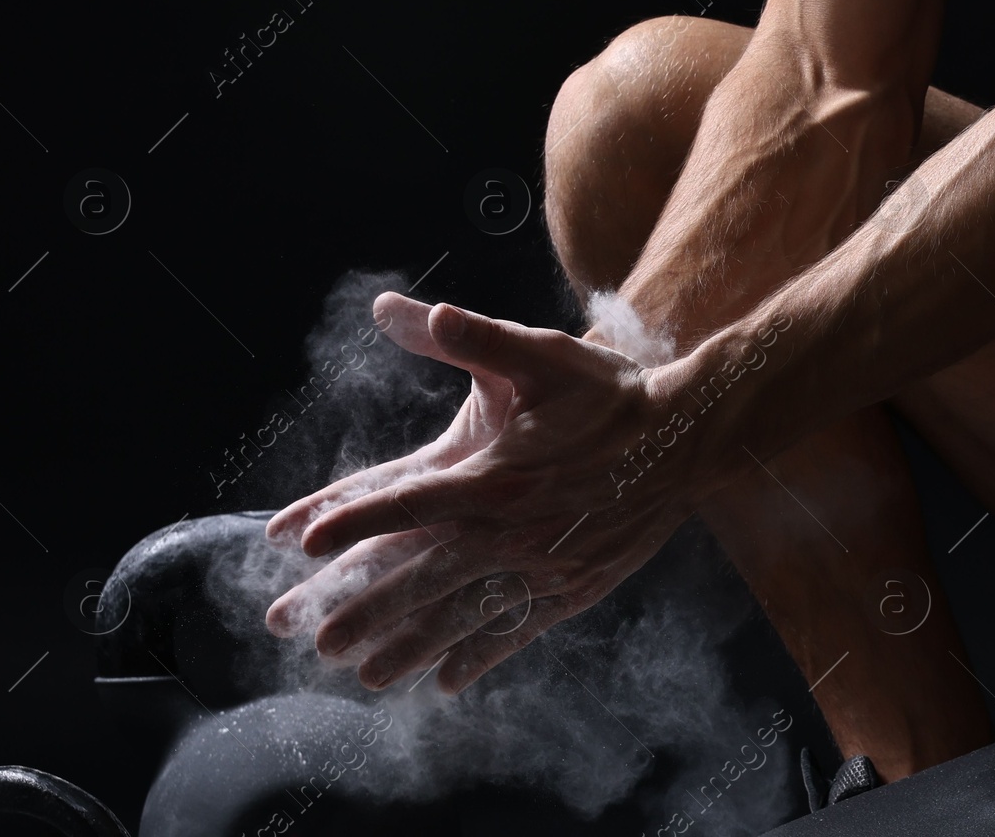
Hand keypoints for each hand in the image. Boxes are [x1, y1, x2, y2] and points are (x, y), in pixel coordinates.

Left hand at [264, 294, 702, 693]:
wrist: (690, 439)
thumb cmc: (609, 393)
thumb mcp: (542, 354)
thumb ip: (478, 337)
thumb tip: (426, 311)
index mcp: (495, 477)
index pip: (409, 502)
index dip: (355, 521)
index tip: (305, 544)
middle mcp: (514, 532)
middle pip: (425, 578)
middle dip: (367, 611)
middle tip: (315, 640)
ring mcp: (544, 568)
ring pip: (464, 617)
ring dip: (411, 648)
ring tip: (364, 676)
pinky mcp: (572, 588)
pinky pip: (515, 631)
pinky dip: (479, 658)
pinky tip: (446, 683)